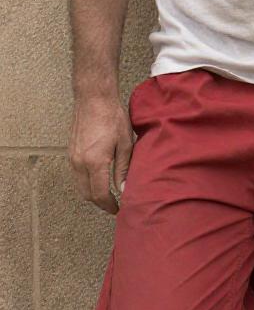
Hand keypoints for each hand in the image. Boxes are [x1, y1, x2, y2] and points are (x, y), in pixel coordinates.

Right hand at [69, 94, 132, 214]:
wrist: (94, 100)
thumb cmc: (112, 118)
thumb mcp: (126, 143)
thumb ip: (124, 168)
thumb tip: (125, 188)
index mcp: (95, 162)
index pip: (99, 194)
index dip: (109, 205)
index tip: (118, 210)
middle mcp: (79, 163)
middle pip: (86, 194)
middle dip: (100, 203)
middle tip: (114, 205)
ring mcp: (72, 158)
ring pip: (79, 186)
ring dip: (92, 193)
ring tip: (108, 194)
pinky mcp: (71, 153)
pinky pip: (76, 176)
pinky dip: (86, 183)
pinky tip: (98, 179)